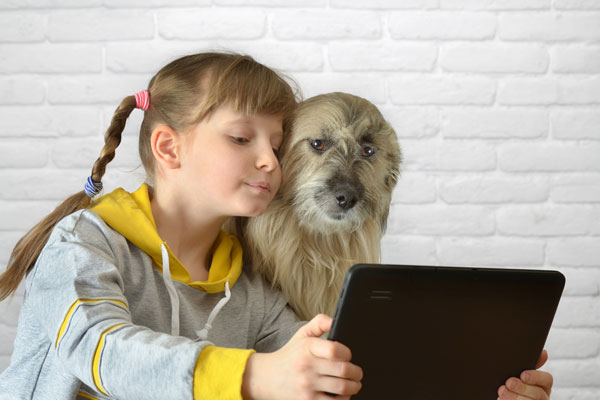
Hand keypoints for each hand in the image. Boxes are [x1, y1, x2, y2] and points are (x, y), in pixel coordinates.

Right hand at [242, 314, 362, 399]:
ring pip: (342, 388)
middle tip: (358, 373)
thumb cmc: (289, 356)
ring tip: (354, 385)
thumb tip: (336, 320)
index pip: (335, 350)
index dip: (347, 353)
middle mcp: (307, 366)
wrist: (266, 378)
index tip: (349, 356)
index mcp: (307, 347)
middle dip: (356, 372)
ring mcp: (307, 385)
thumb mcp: (301, 335)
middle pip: (343, 370)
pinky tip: (342, 395)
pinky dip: (342, 399)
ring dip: (353, 387)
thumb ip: (319, 323)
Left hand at [498, 349, 552, 399]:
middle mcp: (541, 396)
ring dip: (515, 397)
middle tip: (509, 382)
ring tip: (502, 391)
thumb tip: (543, 352)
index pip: (547, 379)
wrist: (503, 395)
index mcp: (542, 384)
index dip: (536, 377)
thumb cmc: (512, 382)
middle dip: (522, 388)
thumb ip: (528, 364)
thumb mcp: (519, 371)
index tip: (523, 374)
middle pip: (538, 393)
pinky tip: (502, 398)